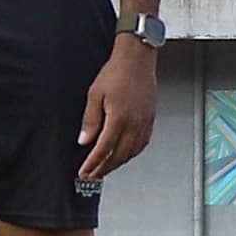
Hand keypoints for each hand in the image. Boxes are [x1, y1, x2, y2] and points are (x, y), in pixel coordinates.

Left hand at [78, 35, 159, 184]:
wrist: (138, 60)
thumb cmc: (117, 72)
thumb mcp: (94, 95)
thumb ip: (90, 121)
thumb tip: (84, 140)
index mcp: (119, 119)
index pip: (104, 149)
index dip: (93, 164)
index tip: (85, 172)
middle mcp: (134, 124)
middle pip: (119, 156)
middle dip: (105, 168)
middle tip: (93, 175)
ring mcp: (145, 122)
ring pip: (132, 152)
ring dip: (119, 163)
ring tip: (107, 167)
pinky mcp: (150, 118)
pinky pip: (143, 143)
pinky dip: (133, 153)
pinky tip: (126, 153)